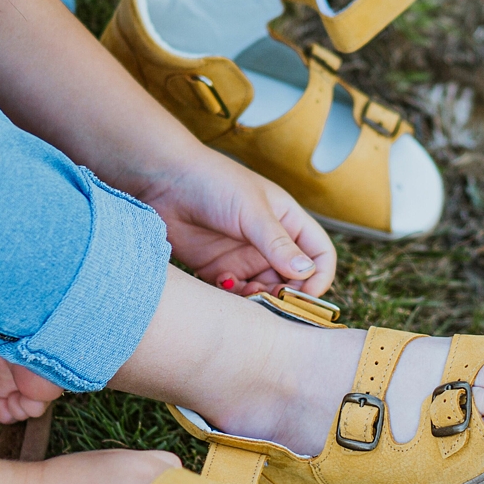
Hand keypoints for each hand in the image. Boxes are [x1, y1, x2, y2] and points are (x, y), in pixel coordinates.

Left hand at [140, 148, 335, 296]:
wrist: (163, 181)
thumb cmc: (213, 182)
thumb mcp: (251, 211)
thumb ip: (277, 244)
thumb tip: (306, 272)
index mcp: (288, 222)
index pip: (319, 255)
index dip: (319, 277)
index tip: (306, 295)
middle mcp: (270, 244)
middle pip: (294, 281)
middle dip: (287, 296)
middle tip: (273, 302)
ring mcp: (243, 258)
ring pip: (264, 292)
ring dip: (260, 300)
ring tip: (247, 294)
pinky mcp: (217, 270)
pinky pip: (235, 295)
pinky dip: (234, 298)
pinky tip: (222, 282)